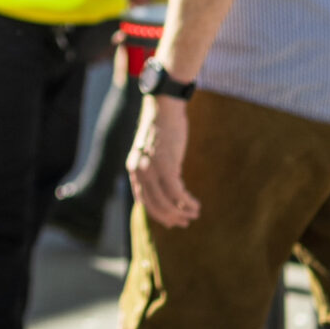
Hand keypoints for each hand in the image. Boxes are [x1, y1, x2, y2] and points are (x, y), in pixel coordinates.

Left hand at [127, 90, 199, 229]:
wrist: (165, 106)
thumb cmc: (163, 128)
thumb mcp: (155, 153)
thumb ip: (157, 171)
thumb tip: (172, 191)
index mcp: (134, 169)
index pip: (143, 200)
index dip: (158, 214)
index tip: (171, 221)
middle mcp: (139, 171)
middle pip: (154, 205)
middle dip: (171, 217)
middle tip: (185, 221)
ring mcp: (151, 169)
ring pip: (166, 202)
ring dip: (181, 212)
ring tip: (194, 213)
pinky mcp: (166, 166)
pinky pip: (177, 193)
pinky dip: (187, 202)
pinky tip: (196, 205)